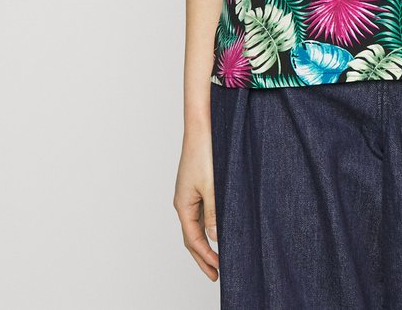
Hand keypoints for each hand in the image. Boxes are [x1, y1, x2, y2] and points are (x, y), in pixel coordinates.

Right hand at [173, 129, 219, 279]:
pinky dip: (207, 226)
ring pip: (194, 226)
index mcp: (183, 205)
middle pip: (191, 237)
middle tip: (214, 275)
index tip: (218, 271)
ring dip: (204, 243)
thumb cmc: (205, 153)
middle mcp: (183, 201)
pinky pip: (199, 212)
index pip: (193, 240)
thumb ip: (214, 213)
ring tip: (216, 257)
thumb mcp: (212, 186)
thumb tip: (214, 237)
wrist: (202, 126)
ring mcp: (188, 193)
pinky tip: (216, 229)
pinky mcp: (195, 185)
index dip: (205, 257)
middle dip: (202, 257)